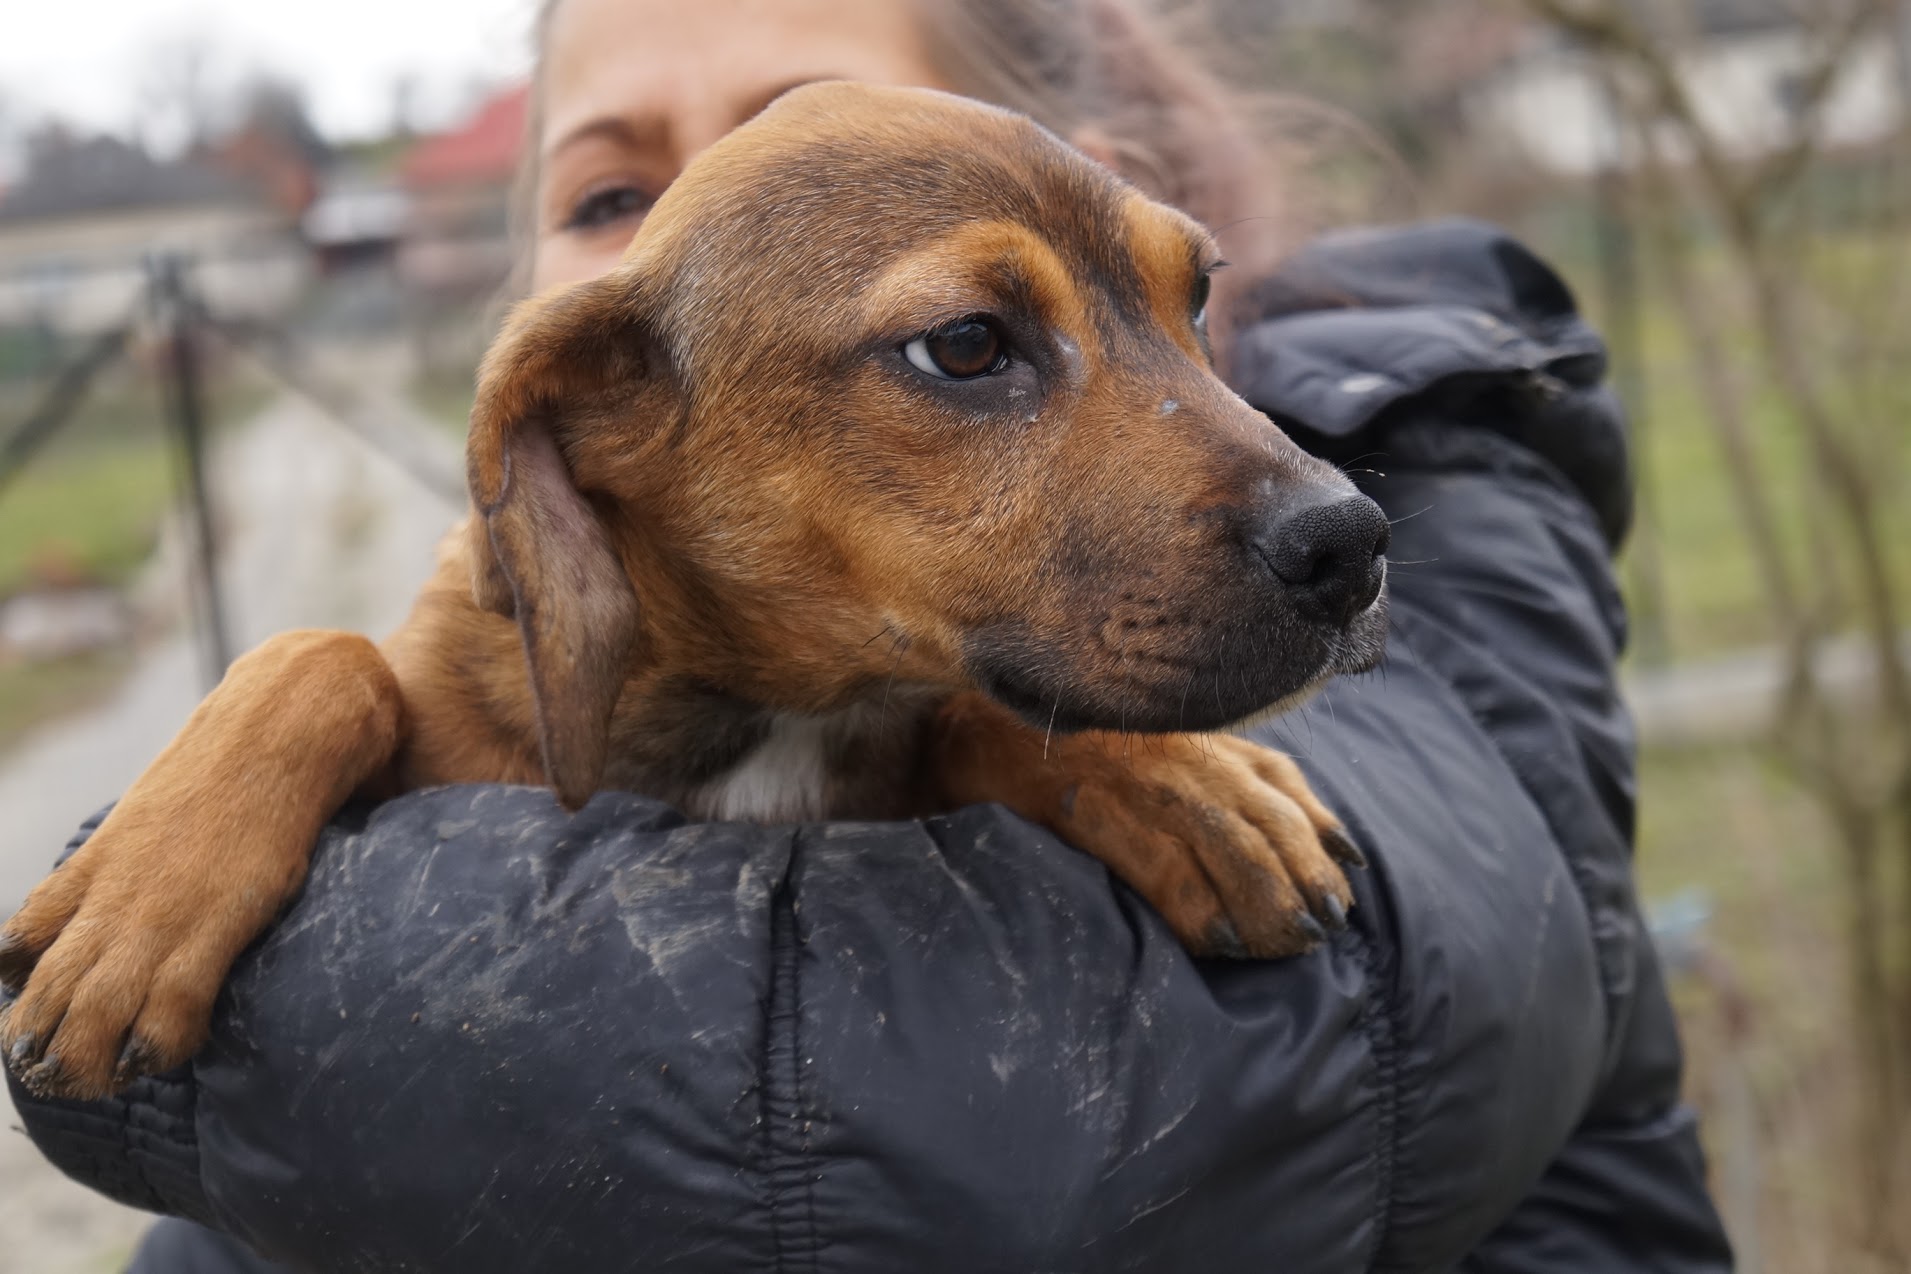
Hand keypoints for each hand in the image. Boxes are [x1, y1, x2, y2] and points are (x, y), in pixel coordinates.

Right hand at [933, 693, 1364, 957]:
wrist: (972, 726)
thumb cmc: (1074, 744)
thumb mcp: (1165, 749)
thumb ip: (1237, 778)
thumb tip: (1330, 837)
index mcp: (1196, 733)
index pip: (1279, 781)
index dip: (1319, 833)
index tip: (1347, 881)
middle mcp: (1175, 749)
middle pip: (1262, 817)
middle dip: (1301, 876)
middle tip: (1323, 930)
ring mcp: (1131, 775)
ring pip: (1222, 840)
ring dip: (1261, 897)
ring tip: (1284, 945)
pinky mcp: (1085, 804)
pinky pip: (1153, 859)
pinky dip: (1191, 902)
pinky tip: (1217, 942)